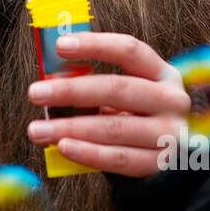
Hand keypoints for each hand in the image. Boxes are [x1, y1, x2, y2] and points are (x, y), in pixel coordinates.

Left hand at [26, 31, 190, 176]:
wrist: (174, 161)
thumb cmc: (140, 120)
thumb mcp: (130, 97)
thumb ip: (99, 88)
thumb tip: (52, 84)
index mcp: (162, 74)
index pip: (129, 50)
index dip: (95, 45)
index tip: (60, 46)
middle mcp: (172, 100)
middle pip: (117, 89)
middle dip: (71, 91)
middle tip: (35, 93)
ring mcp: (171, 134)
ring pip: (114, 127)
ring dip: (71, 127)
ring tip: (37, 130)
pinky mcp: (163, 165)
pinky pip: (120, 159)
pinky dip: (89, 153)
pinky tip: (63, 147)